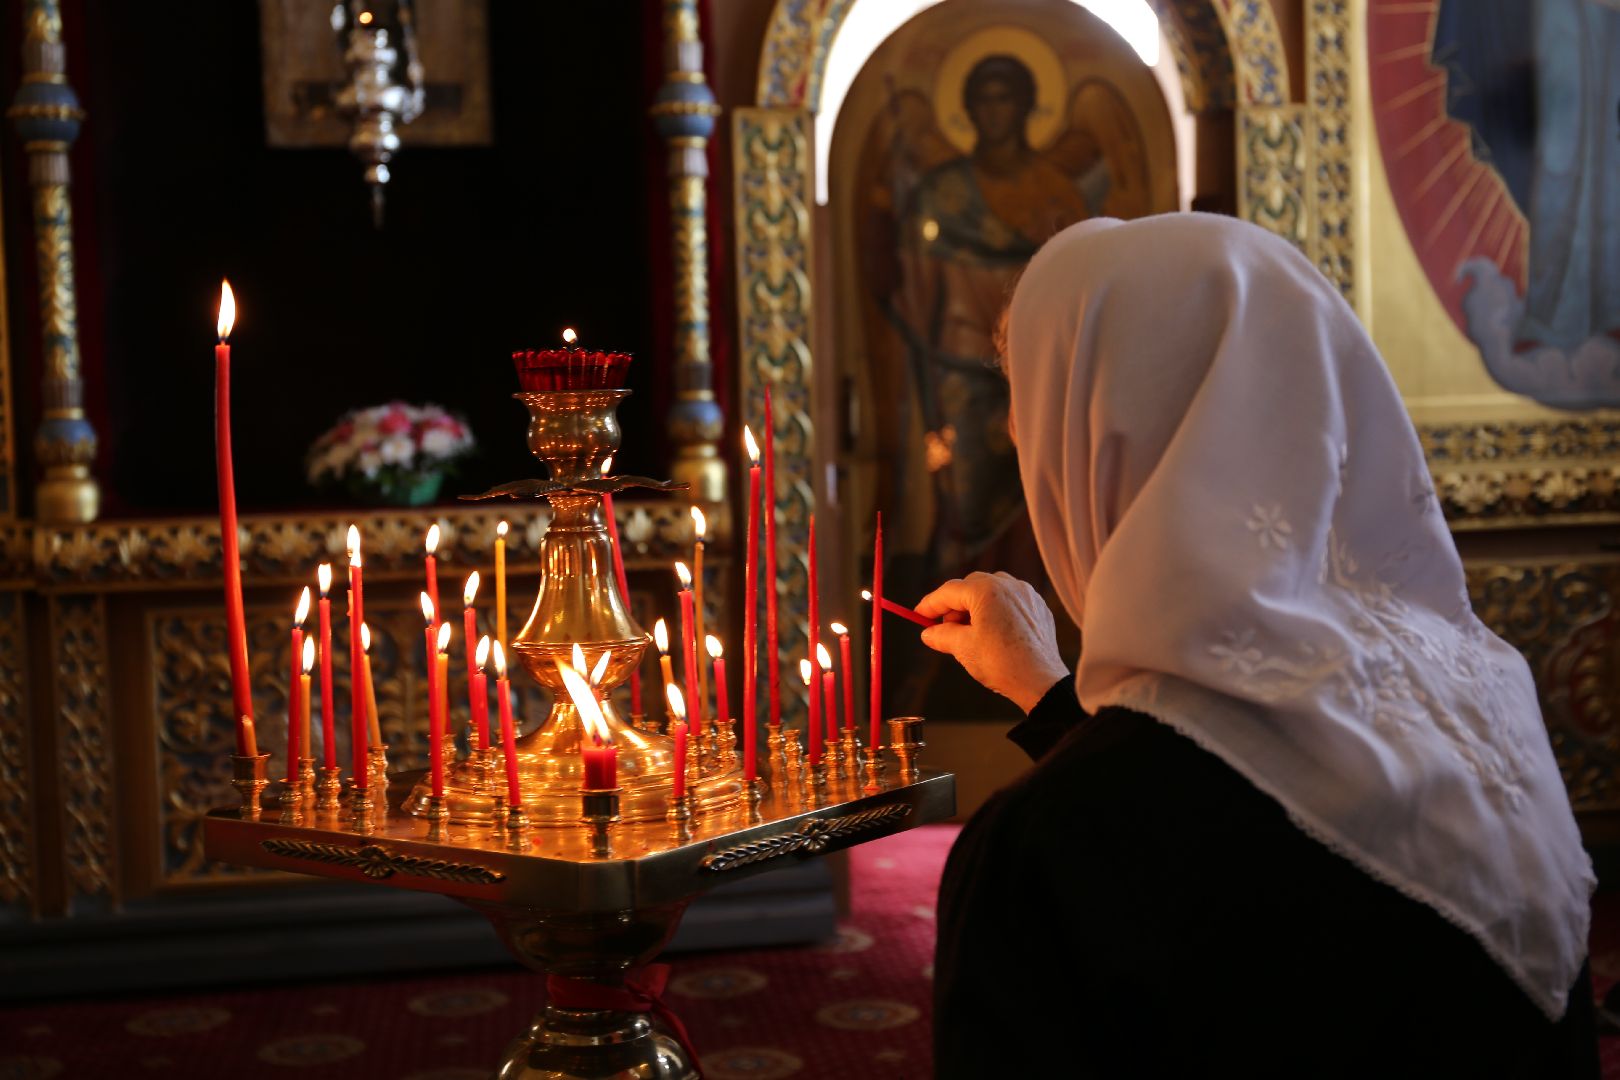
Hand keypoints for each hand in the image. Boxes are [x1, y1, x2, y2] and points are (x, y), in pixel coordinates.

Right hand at [915, 572, 1069, 713]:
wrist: (1040, 682)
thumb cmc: (1002, 663)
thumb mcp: (963, 648)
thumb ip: (941, 635)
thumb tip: (929, 633)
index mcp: (987, 591)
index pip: (949, 591)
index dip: (930, 604)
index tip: (919, 615)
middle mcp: (1009, 585)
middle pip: (970, 586)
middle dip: (954, 605)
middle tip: (944, 627)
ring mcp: (1027, 595)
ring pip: (992, 591)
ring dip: (975, 606)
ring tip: (969, 632)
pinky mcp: (1038, 608)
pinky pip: (1010, 602)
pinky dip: (996, 611)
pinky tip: (992, 632)